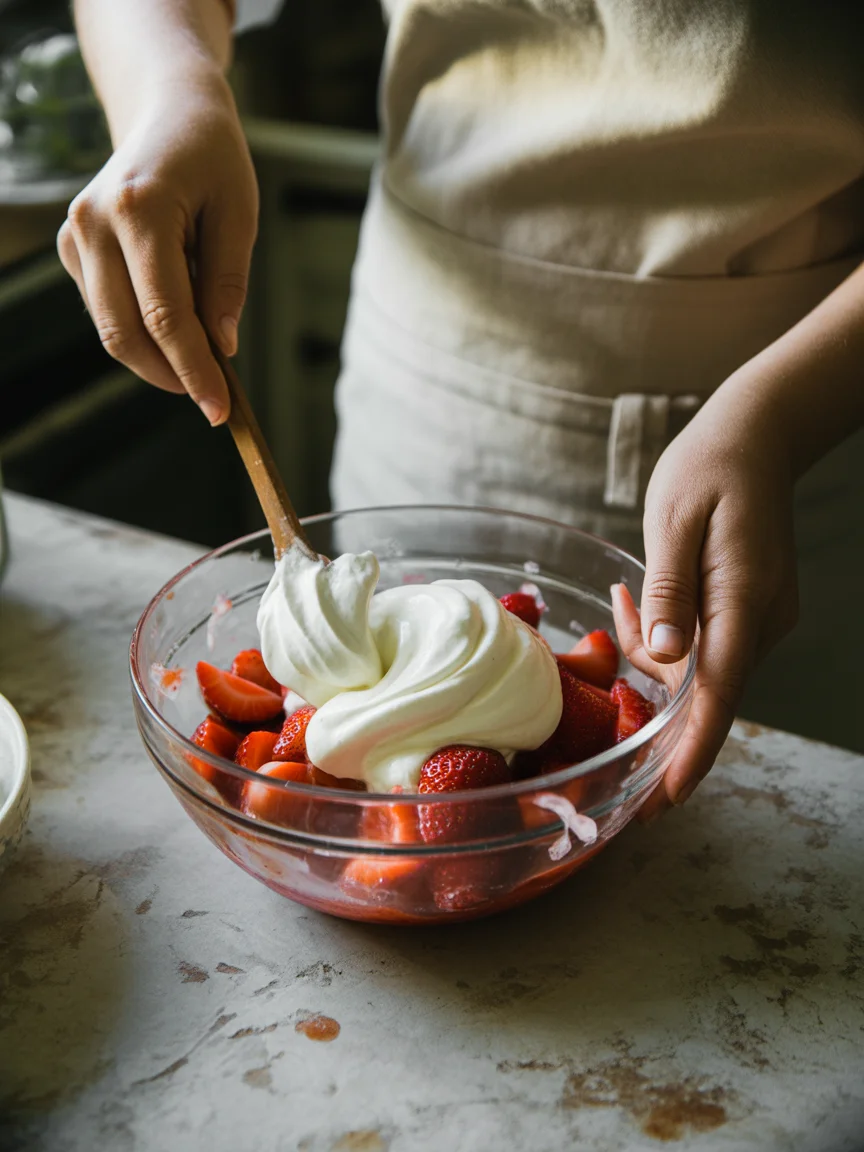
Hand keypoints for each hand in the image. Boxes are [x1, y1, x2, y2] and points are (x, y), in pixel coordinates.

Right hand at [57, 74, 257, 424]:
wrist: (168, 114)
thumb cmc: (212, 159)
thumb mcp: (239, 213)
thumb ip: (227, 282)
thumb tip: (221, 349)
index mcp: (138, 209)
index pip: (165, 315)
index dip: (193, 370)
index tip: (220, 410)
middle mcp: (93, 224)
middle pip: (126, 332)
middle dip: (171, 375)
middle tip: (213, 398)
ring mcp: (75, 237)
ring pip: (112, 330)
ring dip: (158, 359)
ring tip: (202, 355)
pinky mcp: (71, 250)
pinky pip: (108, 313)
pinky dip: (143, 332)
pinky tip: (177, 320)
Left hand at [613, 383, 799, 819]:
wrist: (756, 436)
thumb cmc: (709, 468)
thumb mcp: (674, 520)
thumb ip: (670, 589)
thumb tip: (663, 656)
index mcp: (743, 599)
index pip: (718, 693)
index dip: (692, 751)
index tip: (666, 798)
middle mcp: (760, 620)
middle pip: (702, 689)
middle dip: (651, 692)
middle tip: (608, 650)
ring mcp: (760, 618)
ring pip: (699, 670)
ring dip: (653, 656)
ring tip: (626, 598)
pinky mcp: (750, 612)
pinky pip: (705, 647)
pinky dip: (669, 638)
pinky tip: (642, 599)